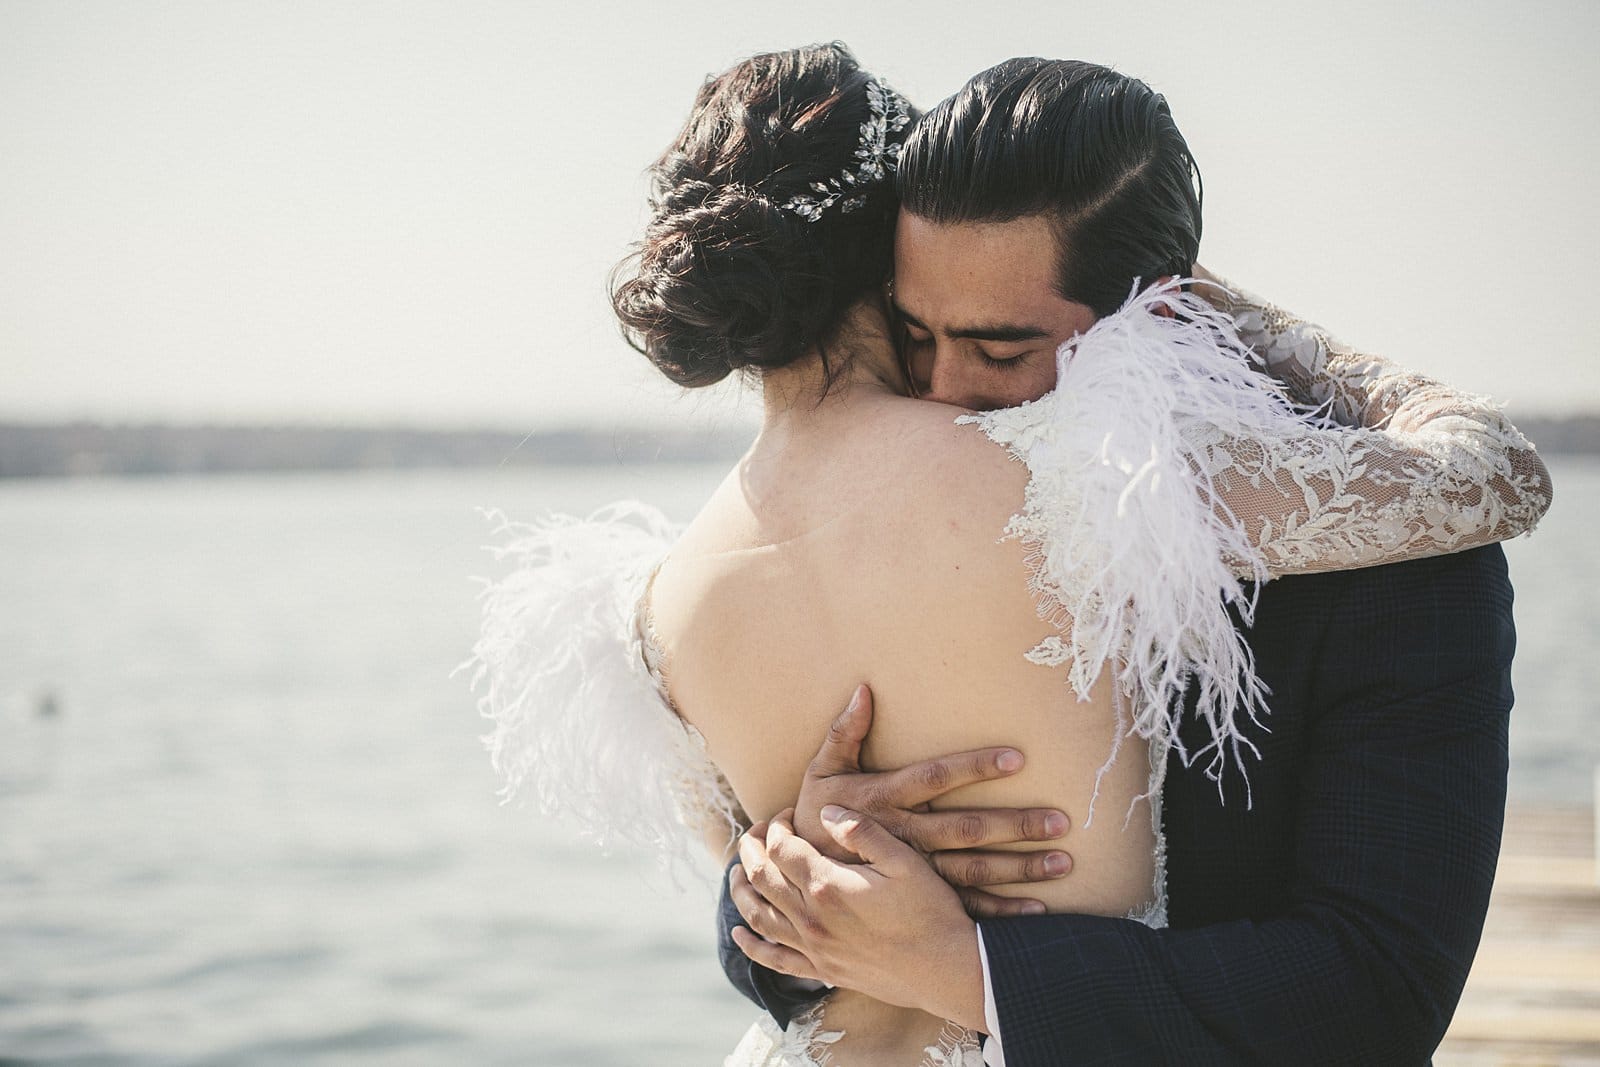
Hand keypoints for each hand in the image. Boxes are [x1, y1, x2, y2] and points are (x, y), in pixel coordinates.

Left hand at [730, 807, 989, 1032]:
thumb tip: (826, 811)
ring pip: (759, 916)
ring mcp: (814, 948)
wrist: (948, 970)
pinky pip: (774, 960)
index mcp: (828, 885)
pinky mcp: (822, 971)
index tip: (787, 814)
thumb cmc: (932, 911)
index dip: (777, 827)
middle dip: (752, 850)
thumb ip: (862, 832)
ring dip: (742, 891)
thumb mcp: (903, 860)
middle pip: (762, 878)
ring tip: (737, 872)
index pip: (782, 848)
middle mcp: (812, 918)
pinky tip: (739, 934)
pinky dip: (751, 946)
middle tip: (755, 834)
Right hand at [793, 684, 1070, 917]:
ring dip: (1019, 868)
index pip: (936, 777)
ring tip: (1063, 862)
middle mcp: (904, 835)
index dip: (973, 767)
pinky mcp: (919, 897)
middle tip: (1059, 820)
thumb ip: (844, 732)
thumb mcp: (820, 770)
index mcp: (884, 798)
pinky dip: (1001, 911)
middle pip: (966, 829)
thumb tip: (864, 689)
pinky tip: (1037, 911)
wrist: (796, 874)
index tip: (1016, 759)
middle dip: (1014, 825)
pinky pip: (965, 905)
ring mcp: (915, 871)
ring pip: (973, 869)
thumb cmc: (815, 813)